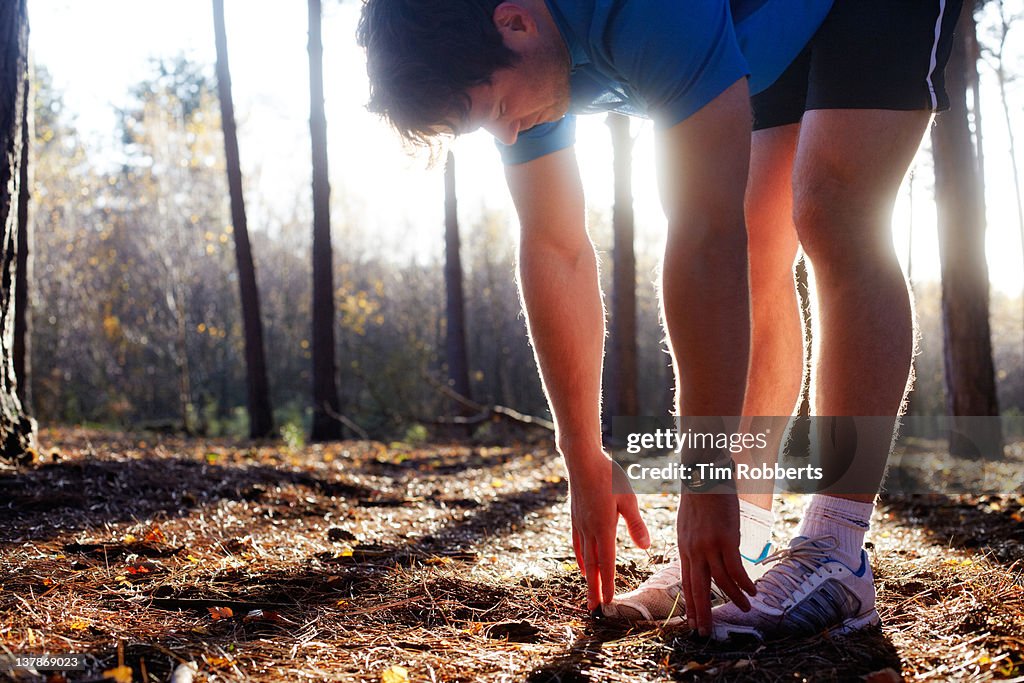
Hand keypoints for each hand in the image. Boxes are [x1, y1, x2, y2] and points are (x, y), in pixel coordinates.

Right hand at [567, 452, 650, 609]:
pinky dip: (580, 558)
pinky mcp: (575, 517)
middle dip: (594, 589)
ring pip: (583, 557)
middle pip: (592, 565)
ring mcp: (579, 524)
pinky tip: (582, 564)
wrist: (582, 460)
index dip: (607, 584)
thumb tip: (645, 547)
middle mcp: (589, 530)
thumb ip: (636, 525)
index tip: (608, 602)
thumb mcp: (628, 499)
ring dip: (587, 577)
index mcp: (604, 528)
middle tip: (594, 609)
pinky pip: (577, 543)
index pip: (606, 562)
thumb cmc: (609, 477)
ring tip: (589, 592)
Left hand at [677, 491, 754, 635]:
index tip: (691, 622)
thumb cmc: (700, 496)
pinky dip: (744, 583)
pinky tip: (752, 591)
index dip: (690, 604)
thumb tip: (704, 556)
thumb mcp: (690, 523)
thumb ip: (695, 542)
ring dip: (734, 598)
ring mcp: (709, 545)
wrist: (703, 475)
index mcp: (684, 547)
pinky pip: (736, 569)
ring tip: (745, 608)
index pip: (685, 582)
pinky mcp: (726, 539)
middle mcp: (693, 550)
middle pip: (696, 588)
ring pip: (720, 582)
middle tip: (706, 633)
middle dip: (702, 613)